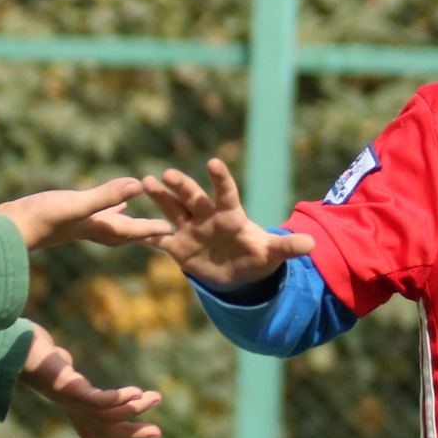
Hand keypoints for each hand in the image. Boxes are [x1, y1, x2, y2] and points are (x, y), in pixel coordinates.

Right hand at [0, 178, 169, 250]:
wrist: (8, 228)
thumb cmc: (41, 218)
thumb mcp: (78, 204)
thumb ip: (107, 195)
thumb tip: (138, 184)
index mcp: (97, 228)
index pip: (131, 230)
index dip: (151, 228)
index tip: (172, 229)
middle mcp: (89, 228)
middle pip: (123, 231)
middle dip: (141, 229)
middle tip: (162, 228)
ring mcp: (75, 223)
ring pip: (106, 221)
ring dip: (122, 217)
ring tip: (134, 208)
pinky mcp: (61, 215)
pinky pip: (90, 212)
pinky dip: (100, 206)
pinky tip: (100, 199)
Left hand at [19, 323, 165, 437]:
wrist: (14, 346)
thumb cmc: (33, 354)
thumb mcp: (49, 363)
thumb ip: (59, 367)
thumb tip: (65, 362)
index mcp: (69, 407)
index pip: (91, 434)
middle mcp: (70, 409)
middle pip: (104, 429)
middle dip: (132, 433)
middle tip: (158, 433)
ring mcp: (69, 400)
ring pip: (106, 415)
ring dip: (134, 409)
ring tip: (156, 397)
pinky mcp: (69, 388)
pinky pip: (97, 401)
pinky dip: (117, 400)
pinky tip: (134, 392)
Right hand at [143, 159, 315, 288]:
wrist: (237, 274)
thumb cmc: (256, 256)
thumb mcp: (272, 254)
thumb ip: (287, 247)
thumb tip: (311, 243)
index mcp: (230, 215)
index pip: (226, 193)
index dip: (220, 179)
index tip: (214, 163)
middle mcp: (207, 217)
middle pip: (193, 198)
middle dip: (182, 187)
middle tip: (168, 174)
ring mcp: (189, 230)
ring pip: (171, 210)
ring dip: (159, 198)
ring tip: (145, 182)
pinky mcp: (177, 247)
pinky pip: (157, 239)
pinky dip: (144, 233)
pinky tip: (126, 224)